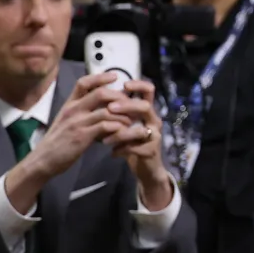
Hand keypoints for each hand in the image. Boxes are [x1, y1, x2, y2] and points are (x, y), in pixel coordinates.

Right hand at [29, 73, 129, 179]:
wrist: (43, 159)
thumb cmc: (58, 141)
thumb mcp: (68, 122)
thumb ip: (84, 113)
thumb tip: (105, 110)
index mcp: (69, 104)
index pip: (83, 83)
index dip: (100, 77)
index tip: (115, 76)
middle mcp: (73, 110)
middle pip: (100, 93)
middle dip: (119, 97)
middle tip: (130, 104)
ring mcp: (78, 122)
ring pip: (107, 111)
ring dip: (123, 115)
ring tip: (131, 121)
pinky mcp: (82, 136)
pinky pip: (106, 127)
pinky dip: (118, 128)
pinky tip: (124, 132)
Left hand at [103, 80, 170, 207]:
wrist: (145, 168)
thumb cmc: (132, 141)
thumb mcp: (126, 123)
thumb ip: (118, 111)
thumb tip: (98, 93)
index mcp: (147, 110)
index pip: (149, 91)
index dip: (138, 85)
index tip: (124, 85)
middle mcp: (154, 120)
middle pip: (145, 106)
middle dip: (126, 106)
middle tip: (110, 108)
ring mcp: (155, 136)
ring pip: (139, 129)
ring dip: (120, 133)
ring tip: (105, 139)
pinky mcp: (151, 151)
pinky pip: (134, 147)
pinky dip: (120, 149)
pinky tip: (112, 152)